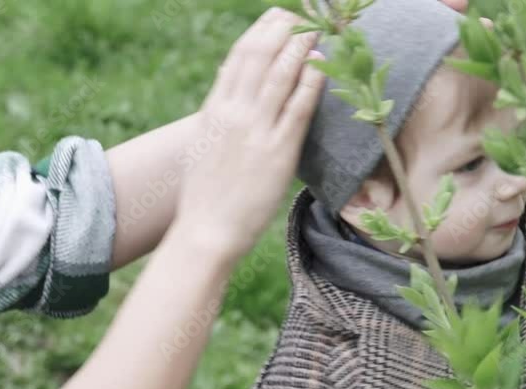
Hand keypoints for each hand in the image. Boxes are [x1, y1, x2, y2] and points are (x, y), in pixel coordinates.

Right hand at [172, 7, 325, 262]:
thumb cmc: (205, 196)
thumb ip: (216, 116)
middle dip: (282, 30)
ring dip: (300, 47)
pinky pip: (297, 109)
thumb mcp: (202, 146)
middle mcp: (232, 115)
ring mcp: (254, 132)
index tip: (276, 20)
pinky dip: (311, 82)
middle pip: (259, 57)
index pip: (237, 59)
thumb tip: (224, 89)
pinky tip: (323, 65)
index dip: (259, 33)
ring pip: (280, 76)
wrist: (204, 230)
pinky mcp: (276, 153)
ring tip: (318, 30)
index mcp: (213, 112)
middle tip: (302, 17)